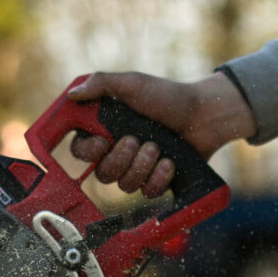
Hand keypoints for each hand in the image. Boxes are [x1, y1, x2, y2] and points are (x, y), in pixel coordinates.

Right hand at [67, 70, 256, 197]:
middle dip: (120, 158)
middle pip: (102, 173)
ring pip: (124, 185)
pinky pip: (147, 192)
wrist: (204, 116)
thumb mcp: (133, 84)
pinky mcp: (156, 181)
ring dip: (141, 166)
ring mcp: (138, 168)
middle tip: (137, 140)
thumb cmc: (168, 97)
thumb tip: (73, 94)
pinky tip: (169, 163)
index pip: (81, 150)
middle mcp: (119, 151)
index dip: (87, 152)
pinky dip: (159, 178)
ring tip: (158, 147)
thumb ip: (101, 84)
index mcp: (107, 129)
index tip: (101, 143)